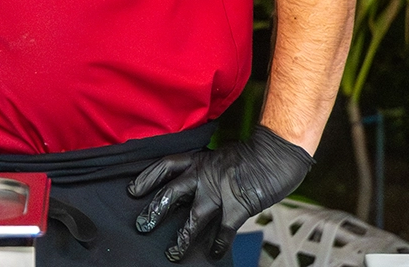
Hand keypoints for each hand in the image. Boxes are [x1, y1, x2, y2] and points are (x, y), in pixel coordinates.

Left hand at [128, 125, 312, 261]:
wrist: (276, 154)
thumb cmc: (251, 155)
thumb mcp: (220, 158)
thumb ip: (204, 173)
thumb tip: (190, 191)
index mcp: (198, 160)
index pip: (165, 166)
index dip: (147, 177)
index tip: (132, 190)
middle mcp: (204, 175)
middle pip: (171, 193)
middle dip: (155, 210)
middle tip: (142, 225)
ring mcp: (219, 191)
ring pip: (193, 218)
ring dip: (182, 238)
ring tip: (173, 254)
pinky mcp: (237, 207)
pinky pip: (223, 231)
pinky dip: (217, 244)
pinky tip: (213, 254)